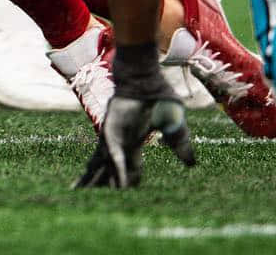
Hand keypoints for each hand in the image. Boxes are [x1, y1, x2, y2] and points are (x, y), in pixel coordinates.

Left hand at [75, 84, 195, 189]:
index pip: (130, 168)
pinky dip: (118, 170)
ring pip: (103, 163)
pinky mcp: (112, 128)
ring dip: (97, 181)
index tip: (123, 197)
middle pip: (107, 168)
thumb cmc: (158, 96)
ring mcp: (113, 134)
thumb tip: (191, 165)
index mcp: (132, 141)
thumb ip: (180, 145)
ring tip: (84, 196)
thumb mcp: (174, 125)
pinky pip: (115, 154)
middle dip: (100, 184)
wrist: (146, 75)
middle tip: (88, 200)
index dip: (128, 183)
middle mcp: (119, 140)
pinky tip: (118, 185)